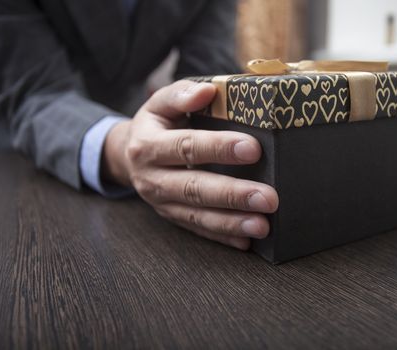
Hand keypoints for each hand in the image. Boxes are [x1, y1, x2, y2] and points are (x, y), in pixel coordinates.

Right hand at [102, 80, 278, 249]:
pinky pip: (197, 229)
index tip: (253, 149)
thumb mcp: (160, 103)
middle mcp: (152, 179)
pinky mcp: (172, 217)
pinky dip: (222, 236)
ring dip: (231, 222)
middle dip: (232, 194)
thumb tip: (207, 90)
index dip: (218, 148)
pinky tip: (247, 241)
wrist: (128, 156)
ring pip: (197, 215)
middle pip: (194, 188)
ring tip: (262, 225)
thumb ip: (181, 94)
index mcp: (148, 146)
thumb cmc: (155, 125)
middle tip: (268, 198)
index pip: (186, 147)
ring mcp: (161, 203)